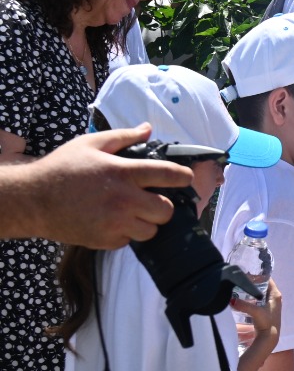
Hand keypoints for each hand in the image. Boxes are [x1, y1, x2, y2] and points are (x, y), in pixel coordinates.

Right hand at [5, 126, 193, 247]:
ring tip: (132, 213)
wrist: (32, 200)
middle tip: (152, 200)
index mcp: (123, 172)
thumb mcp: (91, 143)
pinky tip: (113, 222)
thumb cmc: (62, 168)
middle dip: (164, 205)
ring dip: (146, 222)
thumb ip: (124, 136)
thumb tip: (148, 128)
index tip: (185, 178)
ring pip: (151, 231)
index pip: (168, 175)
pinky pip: (129, 241)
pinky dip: (125, 234)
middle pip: (166, 210)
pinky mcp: (104, 241)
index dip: (183, 177)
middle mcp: (123, 200)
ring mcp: (114, 223)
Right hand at [232, 280, 281, 370]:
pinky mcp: (266, 309)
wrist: (270, 338)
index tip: (246, 272)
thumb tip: (231, 300)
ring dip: (251, 289)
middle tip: (239, 279)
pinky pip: (257, 298)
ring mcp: (271, 303)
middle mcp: (275, 297)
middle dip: (252, 281)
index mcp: (276, 294)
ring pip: (260, 292)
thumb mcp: (255, 312)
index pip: (267, 278)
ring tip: (238, 286)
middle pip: (263, 284)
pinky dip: (251, 296)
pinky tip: (242, 297)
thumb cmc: (266, 323)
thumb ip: (244, 305)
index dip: (258, 274)